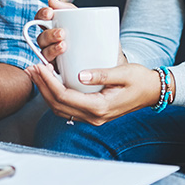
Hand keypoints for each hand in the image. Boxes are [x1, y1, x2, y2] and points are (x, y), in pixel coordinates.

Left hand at [25, 61, 159, 125]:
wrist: (153, 92)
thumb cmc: (140, 80)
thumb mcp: (123, 73)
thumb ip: (102, 74)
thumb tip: (80, 74)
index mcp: (100, 107)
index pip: (65, 97)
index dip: (48, 82)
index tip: (39, 66)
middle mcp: (94, 117)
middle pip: (58, 105)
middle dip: (42, 86)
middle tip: (31, 68)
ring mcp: (93, 117)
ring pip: (60, 109)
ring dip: (46, 92)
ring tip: (36, 74)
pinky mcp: (92, 113)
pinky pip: (68, 108)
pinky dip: (55, 96)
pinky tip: (51, 82)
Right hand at [34, 0, 127, 66]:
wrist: (114, 62)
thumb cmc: (99, 38)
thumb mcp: (89, 21)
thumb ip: (71, 10)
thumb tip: (52, 0)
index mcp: (56, 28)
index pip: (42, 19)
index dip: (42, 15)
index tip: (50, 12)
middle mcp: (52, 44)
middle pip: (41, 38)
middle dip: (49, 34)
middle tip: (62, 33)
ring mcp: (55, 59)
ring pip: (44, 53)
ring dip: (51, 49)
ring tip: (64, 47)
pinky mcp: (60, 74)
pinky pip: (50, 72)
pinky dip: (48, 69)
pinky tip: (54, 67)